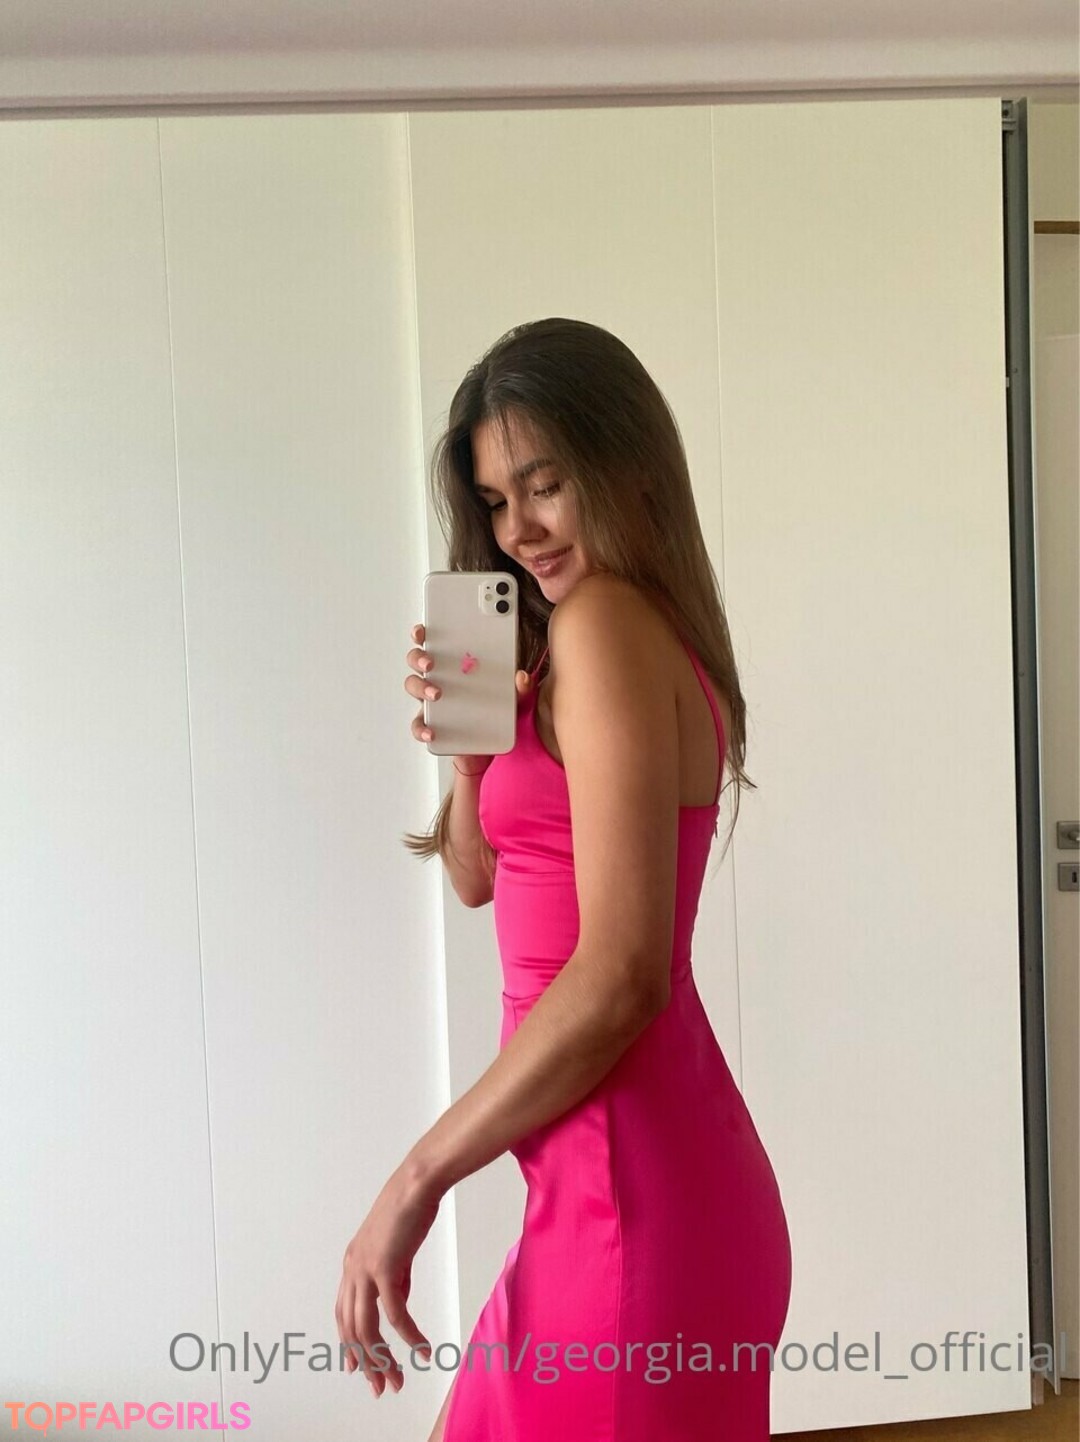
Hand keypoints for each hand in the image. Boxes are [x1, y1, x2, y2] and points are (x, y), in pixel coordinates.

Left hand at [335, 1164, 440, 1396]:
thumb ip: (394, 1277)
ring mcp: (365, 1269)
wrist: (416, 1184)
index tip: (358, 1370)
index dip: (349, 1345)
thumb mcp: (396, 1249)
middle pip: (352, 1329)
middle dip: (366, 1362)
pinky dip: (409, 1336)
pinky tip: (422, 1349)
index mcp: (352, 1264)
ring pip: (367, 1328)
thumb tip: (398, 1303)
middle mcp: (352, 1269)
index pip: (343, 1314)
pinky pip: (395, 1314)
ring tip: (398, 1379)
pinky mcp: (385, 1268)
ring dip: (382, 1358)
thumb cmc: (410, 1210)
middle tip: (381, 1386)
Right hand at [406, 621, 534, 774]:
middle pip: (418, 662)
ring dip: (422, 687)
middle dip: (420, 658)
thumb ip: (520, 689)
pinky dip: (421, 728)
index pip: (436, 643)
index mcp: (456, 667)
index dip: (424, 634)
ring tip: (436, 693)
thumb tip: (521, 677)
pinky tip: (431, 731)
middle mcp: (439, 680)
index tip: (424, 630)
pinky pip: (419, 725)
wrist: (493, 746)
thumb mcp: (514, 698)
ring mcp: (433, 703)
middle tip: (431, 662)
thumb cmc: (498, 714)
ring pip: (415, 687)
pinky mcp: (432, 725)